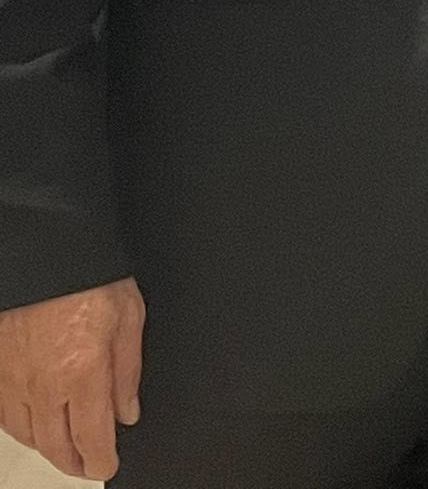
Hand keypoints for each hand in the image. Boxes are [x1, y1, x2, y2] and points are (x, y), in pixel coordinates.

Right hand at [0, 277, 143, 480]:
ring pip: (28, 435)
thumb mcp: (129, 316)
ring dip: (49, 448)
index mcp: (83, 372)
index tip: (108, 465)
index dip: (101, 461)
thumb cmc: (90, 275)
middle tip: (88, 464)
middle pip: (56, 446)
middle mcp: (45, 384)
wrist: (49, 249)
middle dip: (75, 462)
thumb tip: (128, 410)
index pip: (92, 438)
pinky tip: (35, 424)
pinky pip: (6, 415)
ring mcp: (14, 379)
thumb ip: (129, 370)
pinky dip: (22, 428)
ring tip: (65, 449)